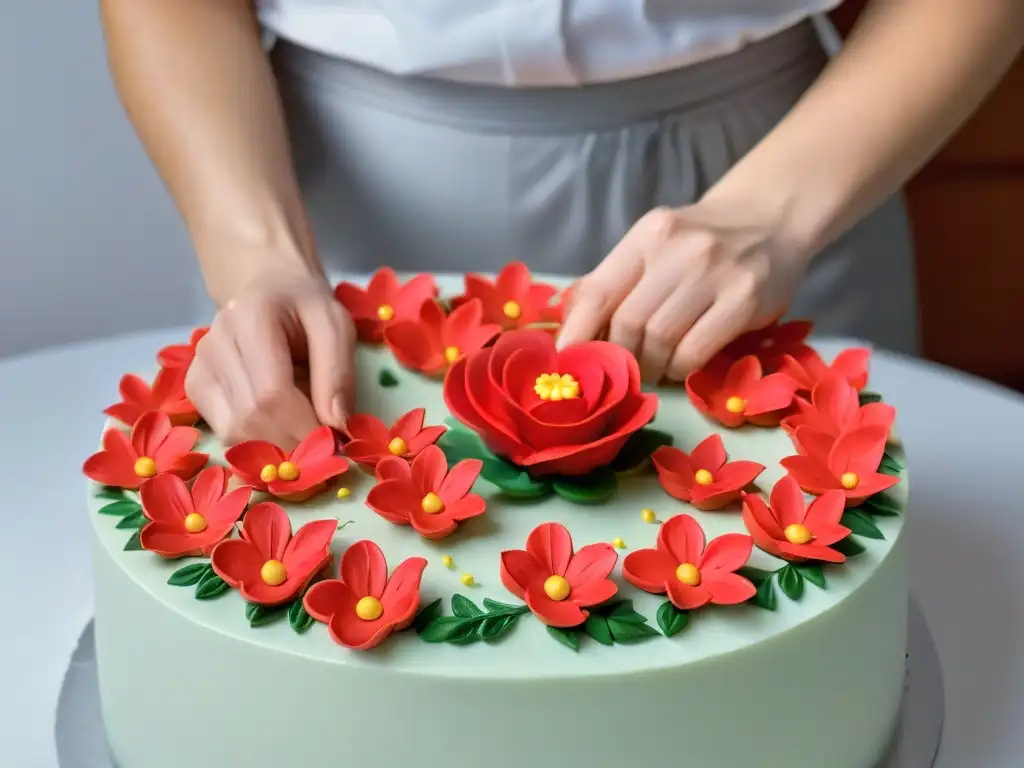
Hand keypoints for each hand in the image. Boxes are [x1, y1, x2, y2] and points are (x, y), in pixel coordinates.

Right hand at [185, 270, 355, 448]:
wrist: (269, 290)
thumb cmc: (306, 309)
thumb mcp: (335, 326)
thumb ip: (339, 373)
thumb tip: (337, 426)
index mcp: (250, 318)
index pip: (271, 394)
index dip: (304, 427)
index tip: (335, 442)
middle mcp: (214, 343)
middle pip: (250, 418)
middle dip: (293, 442)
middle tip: (324, 446)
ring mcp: (198, 367)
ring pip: (234, 432)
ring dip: (276, 445)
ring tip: (303, 431)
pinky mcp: (196, 388)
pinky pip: (225, 432)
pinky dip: (257, 441)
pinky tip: (279, 427)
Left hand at [557, 201, 812, 381]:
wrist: (771, 219)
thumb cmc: (700, 242)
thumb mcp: (654, 246)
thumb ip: (615, 281)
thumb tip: (570, 331)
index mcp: (647, 235)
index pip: (600, 291)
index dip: (578, 333)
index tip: (567, 362)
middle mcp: (680, 249)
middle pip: (628, 322)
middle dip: (619, 355)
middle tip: (623, 368)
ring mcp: (716, 273)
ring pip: (660, 341)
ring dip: (650, 366)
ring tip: (653, 367)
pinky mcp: (746, 299)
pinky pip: (696, 351)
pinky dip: (679, 369)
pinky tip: (679, 365)